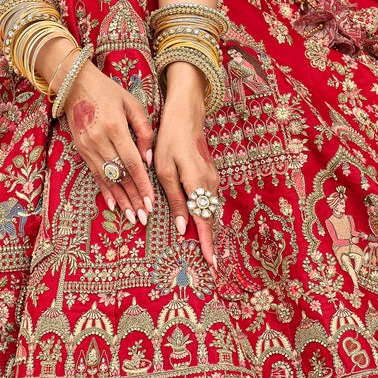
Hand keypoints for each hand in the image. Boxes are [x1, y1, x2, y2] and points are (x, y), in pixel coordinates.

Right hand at [60, 61, 153, 224]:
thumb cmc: (109, 92)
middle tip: (144, 217)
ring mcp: (87, 147)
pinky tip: (112, 204)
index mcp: (114, 127)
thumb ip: (144, 131)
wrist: (75, 84)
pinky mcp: (80, 150)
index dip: (142, 183)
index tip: (151, 201)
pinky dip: (104, 190)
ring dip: (120, 199)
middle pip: (119, 175)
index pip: (131, 162)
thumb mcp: (132, 104)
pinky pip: (95, 174)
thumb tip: (147, 159)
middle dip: (133, 197)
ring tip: (131, 216)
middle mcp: (99, 140)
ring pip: (107, 179)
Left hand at [153, 71, 220, 265]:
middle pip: (211, 218)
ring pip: (211, 209)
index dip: (208, 244)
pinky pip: (209, 199)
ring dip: (208, 228)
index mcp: (198, 184)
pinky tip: (201, 223)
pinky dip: (206, 214)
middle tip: (211, 263)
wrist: (187, 113)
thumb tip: (183, 228)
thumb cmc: (170, 139)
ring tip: (207, 249)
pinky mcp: (210, 174)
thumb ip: (175, 199)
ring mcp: (213, 178)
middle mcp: (210, 184)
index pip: (205, 221)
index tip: (212, 264)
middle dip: (211, 241)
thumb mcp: (165, 170)